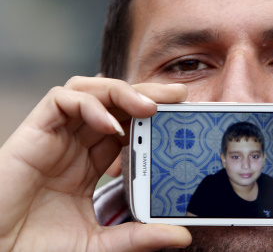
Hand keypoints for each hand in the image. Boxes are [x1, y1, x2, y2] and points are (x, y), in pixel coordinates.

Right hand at [0, 77, 191, 250]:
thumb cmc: (38, 247)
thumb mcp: (100, 243)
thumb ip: (139, 237)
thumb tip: (182, 236)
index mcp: (91, 164)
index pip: (128, 128)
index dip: (154, 120)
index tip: (181, 119)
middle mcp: (76, 144)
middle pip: (115, 104)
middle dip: (147, 95)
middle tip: (178, 96)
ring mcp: (56, 136)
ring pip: (91, 91)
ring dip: (122, 92)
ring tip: (150, 106)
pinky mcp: (34, 132)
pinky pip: (62, 100)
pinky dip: (89, 104)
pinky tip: (111, 125)